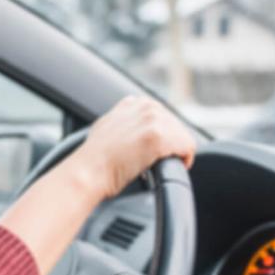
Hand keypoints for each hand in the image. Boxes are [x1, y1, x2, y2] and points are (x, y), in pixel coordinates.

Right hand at [68, 96, 195, 200]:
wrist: (88, 171)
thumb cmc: (94, 158)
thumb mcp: (106, 128)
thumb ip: (123, 121)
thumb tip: (132, 130)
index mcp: (134, 103)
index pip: (165, 118)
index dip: (164, 138)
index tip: (157, 152)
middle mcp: (145, 106)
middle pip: (177, 127)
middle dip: (171, 146)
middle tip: (158, 163)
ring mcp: (153, 120)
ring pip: (184, 137)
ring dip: (177, 153)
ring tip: (162, 166)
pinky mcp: (159, 137)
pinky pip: (187, 148)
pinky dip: (184, 160)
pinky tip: (170, 168)